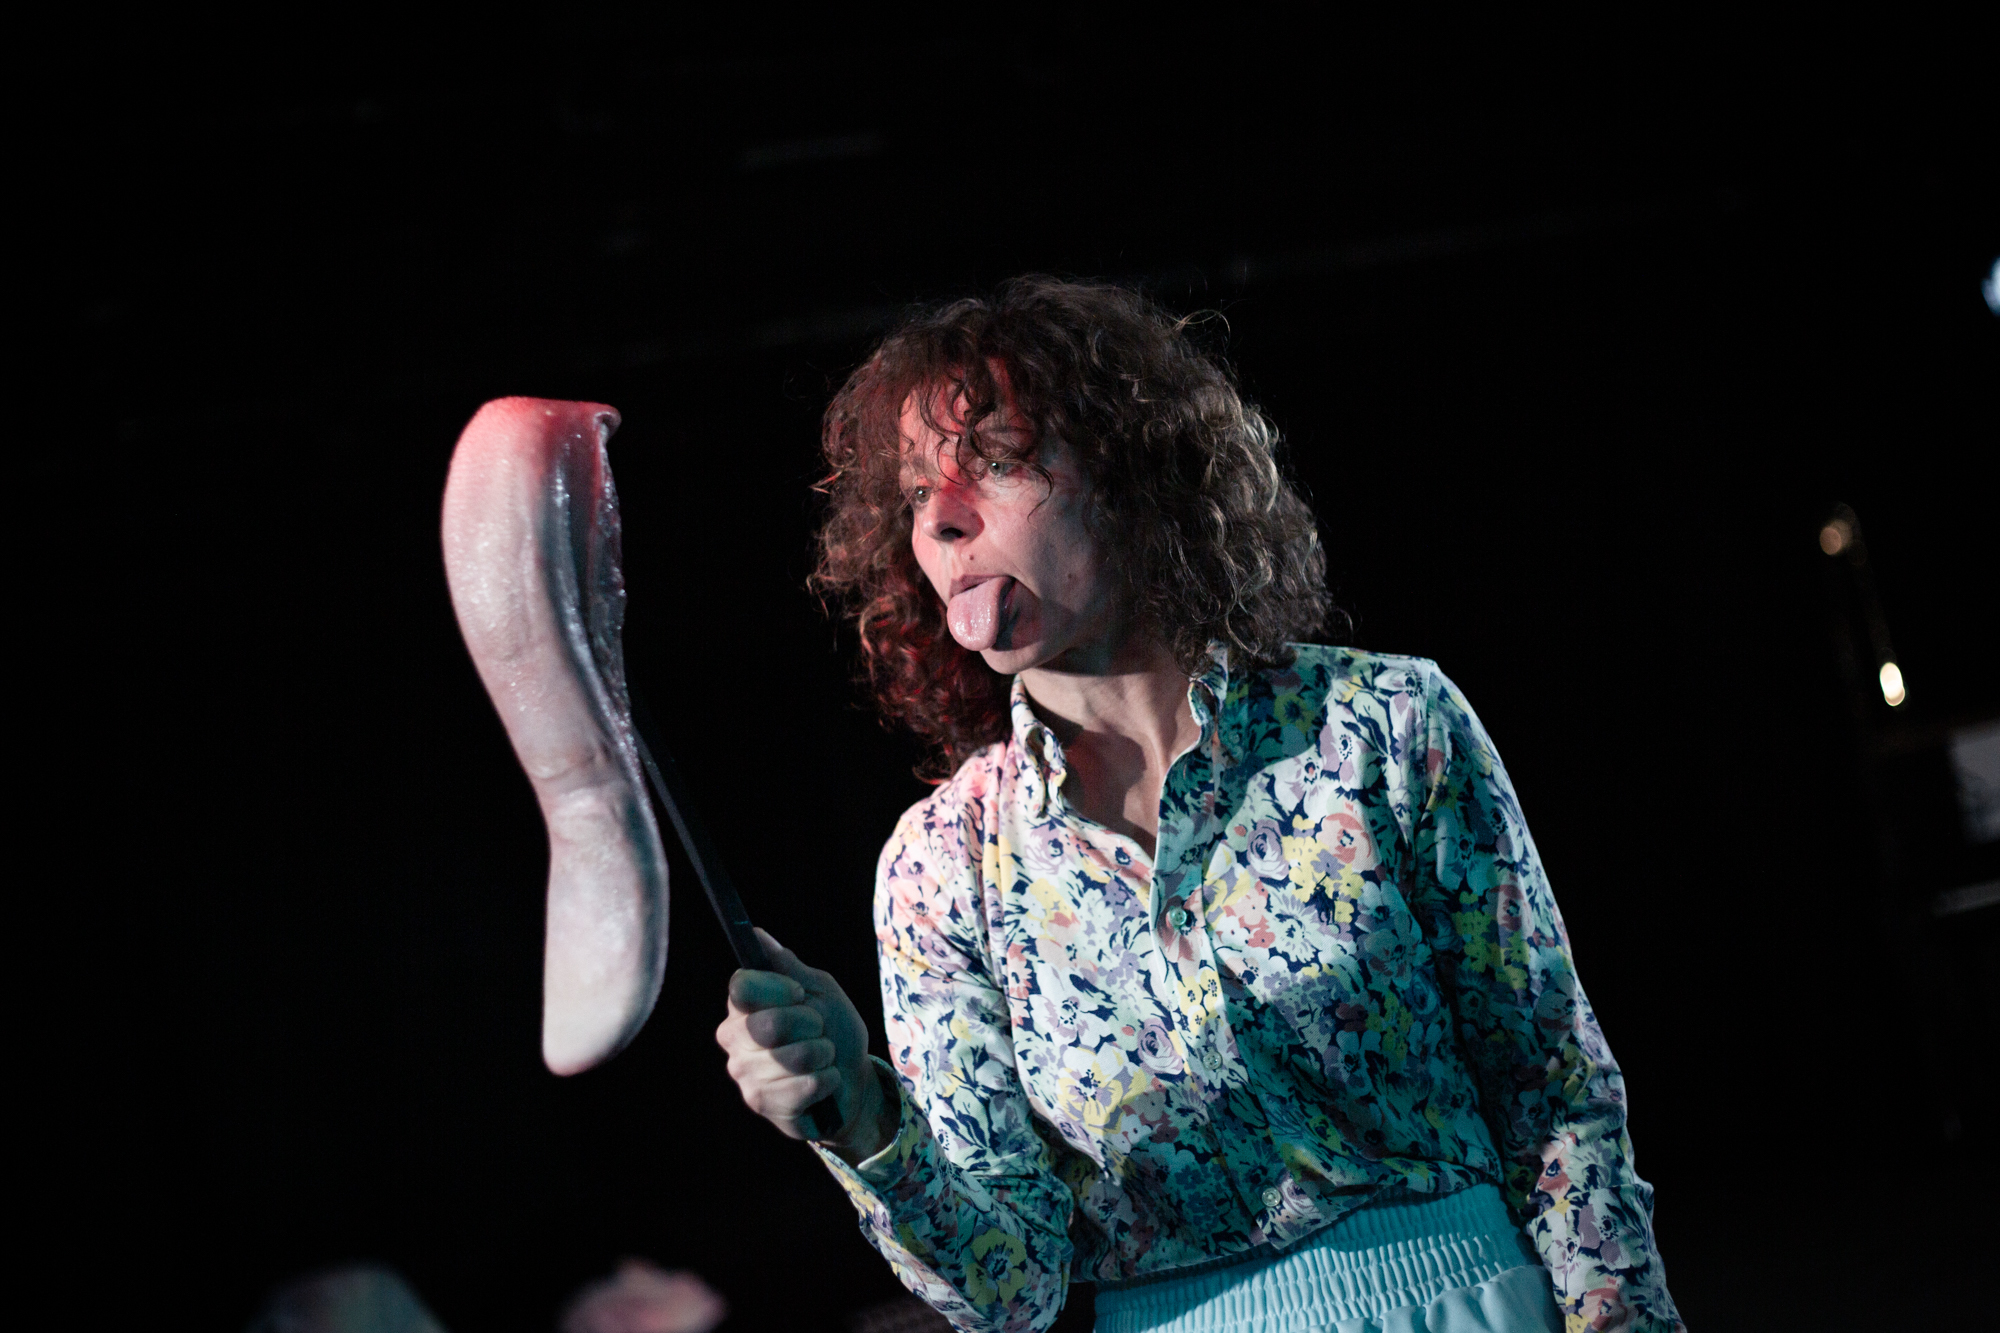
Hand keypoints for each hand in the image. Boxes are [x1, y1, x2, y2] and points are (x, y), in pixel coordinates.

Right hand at [715, 930, 894, 1160]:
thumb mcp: (820, 991)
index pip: (742, 986)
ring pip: (791, 1058)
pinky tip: (823, 1083)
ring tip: (822, 1059)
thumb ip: (789, 967)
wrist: (851, 1081)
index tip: (799, 994)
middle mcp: (733, 1037)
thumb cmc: (834, 1030)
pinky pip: (803, 1087)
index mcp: (743, 1004)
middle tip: (819, 1031)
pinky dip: (826, 1081)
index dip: (777, 989)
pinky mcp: (760, 1103)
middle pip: (768, 1024)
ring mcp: (743, 1072)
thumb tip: (757, 934)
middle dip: (810, 1025)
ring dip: (823, 1056)